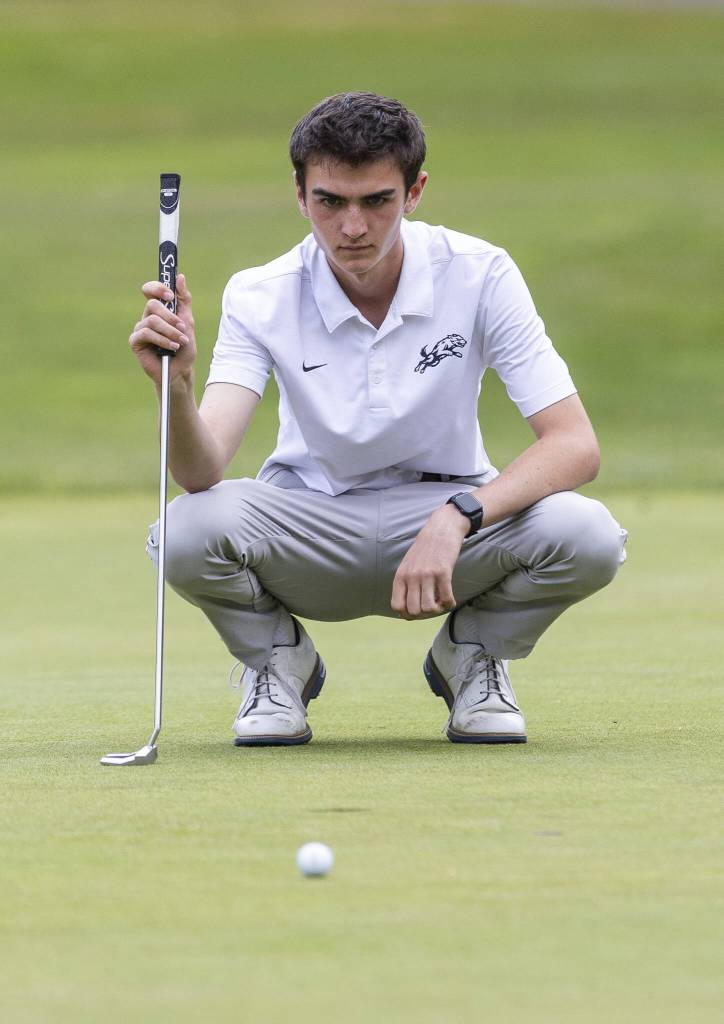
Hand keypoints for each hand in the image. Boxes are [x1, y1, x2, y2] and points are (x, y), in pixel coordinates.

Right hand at [129, 273, 196, 385]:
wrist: (181, 370)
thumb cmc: (184, 348)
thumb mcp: (188, 322)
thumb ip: (184, 300)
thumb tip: (180, 277)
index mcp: (158, 310)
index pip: (150, 290)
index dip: (157, 288)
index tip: (170, 295)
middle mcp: (147, 317)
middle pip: (152, 304)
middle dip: (170, 316)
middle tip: (182, 327)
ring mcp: (140, 329)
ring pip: (152, 320)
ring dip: (170, 331)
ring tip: (180, 342)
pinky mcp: (135, 341)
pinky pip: (146, 333)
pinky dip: (162, 340)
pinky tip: (171, 348)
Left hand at [391, 504, 468, 619]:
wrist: (441, 528)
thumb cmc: (425, 548)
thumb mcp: (408, 564)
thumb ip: (405, 583)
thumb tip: (405, 608)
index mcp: (400, 575)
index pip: (397, 605)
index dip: (407, 614)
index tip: (417, 611)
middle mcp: (412, 576)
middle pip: (413, 610)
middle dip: (424, 614)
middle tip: (431, 607)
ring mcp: (427, 575)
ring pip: (428, 608)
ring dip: (437, 610)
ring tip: (440, 603)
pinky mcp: (443, 572)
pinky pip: (446, 598)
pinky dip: (449, 604)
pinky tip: (451, 600)